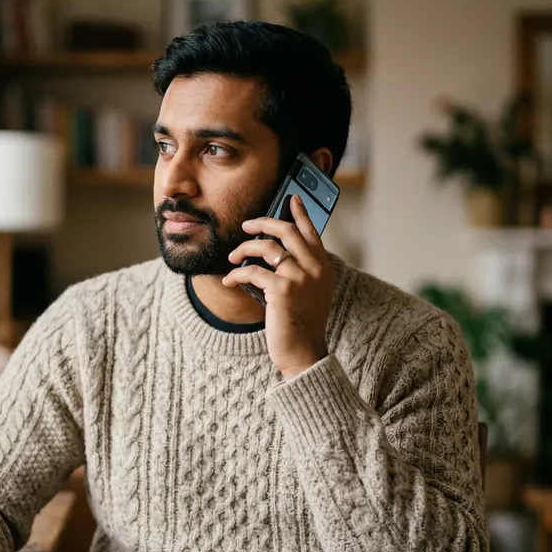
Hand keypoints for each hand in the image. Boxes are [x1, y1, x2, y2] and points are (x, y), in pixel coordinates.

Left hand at [224, 194, 334, 378]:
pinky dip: (236, 274)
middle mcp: (315, 268)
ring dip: (243, 249)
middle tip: (246, 225)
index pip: (311, 232)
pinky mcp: (282, 289)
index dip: (299, 213)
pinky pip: (251, 271)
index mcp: (323, 267)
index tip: (291, 198)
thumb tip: (271, 251)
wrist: (303, 354)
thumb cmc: (301, 325)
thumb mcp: (309, 294)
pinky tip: (228, 281)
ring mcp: (299, 277)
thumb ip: (299, 271)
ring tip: (232, 258)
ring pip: (265, 247)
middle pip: (286, 230)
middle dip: (262, 223)